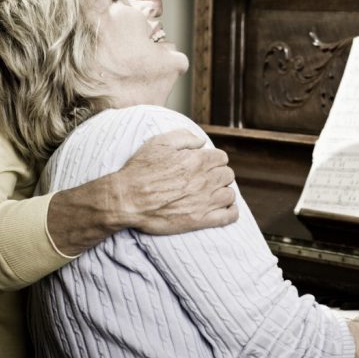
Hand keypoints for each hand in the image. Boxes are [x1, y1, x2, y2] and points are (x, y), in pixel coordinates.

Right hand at [114, 129, 237, 234]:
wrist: (127, 199)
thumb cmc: (140, 170)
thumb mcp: (159, 143)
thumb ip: (184, 137)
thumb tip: (202, 142)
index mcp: (197, 161)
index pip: (222, 157)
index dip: (213, 160)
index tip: (205, 165)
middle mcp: (204, 180)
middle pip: (227, 175)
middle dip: (219, 175)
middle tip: (206, 179)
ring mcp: (204, 201)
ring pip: (230, 194)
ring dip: (223, 192)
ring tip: (213, 194)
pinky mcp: (201, 220)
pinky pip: (229, 216)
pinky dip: (231, 211)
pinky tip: (225, 208)